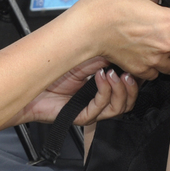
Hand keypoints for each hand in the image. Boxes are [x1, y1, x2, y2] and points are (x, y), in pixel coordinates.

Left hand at [20, 57, 138, 125]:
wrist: (31, 87)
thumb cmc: (52, 73)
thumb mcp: (83, 59)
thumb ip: (103, 58)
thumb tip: (124, 53)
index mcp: (103, 87)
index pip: (128, 87)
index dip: (136, 79)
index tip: (137, 65)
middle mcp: (100, 100)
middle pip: (128, 101)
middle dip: (132, 87)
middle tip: (128, 73)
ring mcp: (92, 111)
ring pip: (118, 107)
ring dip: (119, 90)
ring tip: (113, 75)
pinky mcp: (83, 117)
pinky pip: (101, 108)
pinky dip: (104, 91)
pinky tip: (100, 77)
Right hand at [75, 0, 169, 78]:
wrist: (91, 27)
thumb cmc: (110, 8)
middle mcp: (167, 42)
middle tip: (165, 38)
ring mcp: (155, 59)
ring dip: (167, 59)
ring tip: (157, 52)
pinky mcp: (141, 70)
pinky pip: (155, 74)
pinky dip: (152, 69)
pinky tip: (145, 60)